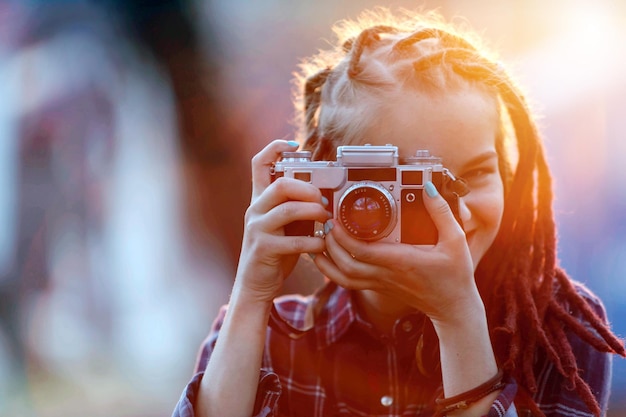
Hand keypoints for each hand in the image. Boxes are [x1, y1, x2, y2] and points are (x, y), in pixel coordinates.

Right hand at [235, 140, 328, 302]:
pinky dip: (314, 242)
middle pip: (280, 184)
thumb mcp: (283, 226)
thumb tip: (325, 197)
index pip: (259, 164)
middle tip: (322, 200)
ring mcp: (257, 229)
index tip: (293, 144)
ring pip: (288, 210)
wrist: (255, 284)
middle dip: (308, 189)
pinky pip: (294, 241)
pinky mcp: (264, 249)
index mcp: (259, 201)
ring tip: (326, 219)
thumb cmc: (275, 253)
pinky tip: (322, 245)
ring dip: (314, 212)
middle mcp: (255, 210)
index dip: (274, 148)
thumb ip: (296, 209)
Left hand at [313, 181, 478, 323]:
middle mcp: (386, 275)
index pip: (364, 251)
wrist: (452, 307)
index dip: (345, 237)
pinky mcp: (379, 288)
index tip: (336, 220)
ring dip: (326, 261)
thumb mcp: (455, 240)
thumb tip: (429, 189)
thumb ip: (441, 213)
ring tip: (319, 241)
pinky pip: (349, 283)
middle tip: (325, 224)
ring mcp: (380, 284)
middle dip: (330, 246)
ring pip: (343, 278)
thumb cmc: (455, 275)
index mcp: (401, 261)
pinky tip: (328, 258)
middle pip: (346, 265)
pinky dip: (334, 271)